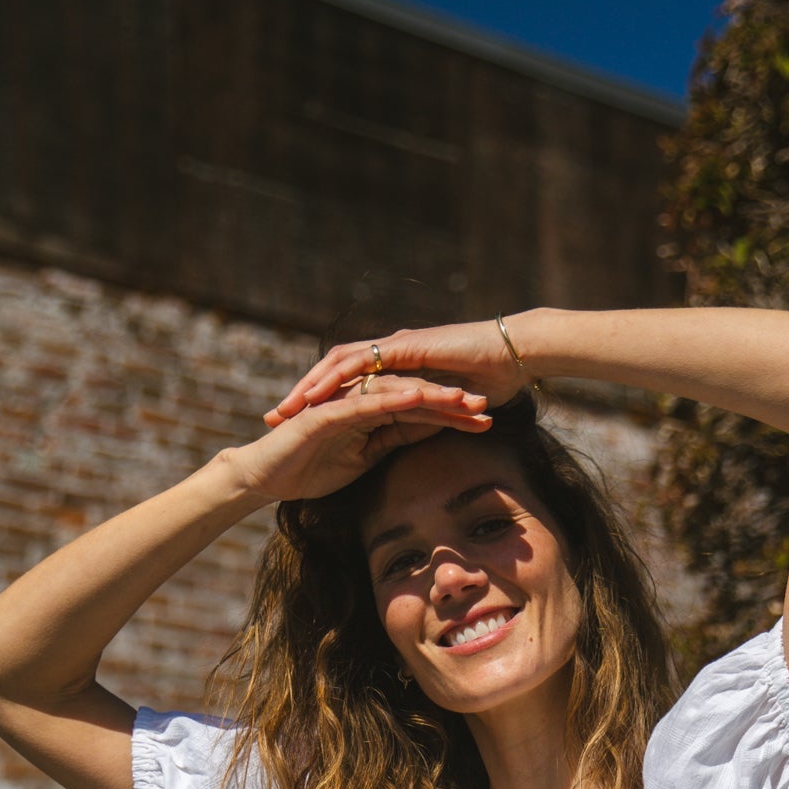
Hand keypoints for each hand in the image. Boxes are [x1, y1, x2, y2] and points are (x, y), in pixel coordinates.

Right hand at [234, 375, 493, 503]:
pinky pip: (365, 403)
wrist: (264, 477)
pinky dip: (392, 398)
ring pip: (395, 394)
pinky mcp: (326, 411)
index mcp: (372, 413)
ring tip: (463, 400)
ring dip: (431, 396)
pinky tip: (418, 398)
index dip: (453, 416)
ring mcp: (343, 402)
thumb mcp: (365, 459)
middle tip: (487, 405)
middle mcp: (360, 400)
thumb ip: (393, 441)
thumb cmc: (310, 470)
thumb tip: (428, 435)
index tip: (486, 423)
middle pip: (415, 397)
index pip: (420, 412)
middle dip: (451, 402)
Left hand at [271, 320, 529, 421]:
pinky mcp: (404, 348)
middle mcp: (389, 354)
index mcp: (395, 368)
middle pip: (332, 372)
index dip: (319, 406)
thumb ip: (424, 418)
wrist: (514, 356)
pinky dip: (336, 378)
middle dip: (301, 396)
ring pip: (338, 364)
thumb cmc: (490, 382)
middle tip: (274, 420)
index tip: (293, 430)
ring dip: (310, 387)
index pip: (347, 385)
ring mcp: (395, 347)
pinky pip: (361, 362)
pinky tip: (317, 396)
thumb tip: (412, 441)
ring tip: (286, 411)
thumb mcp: (446, 409)